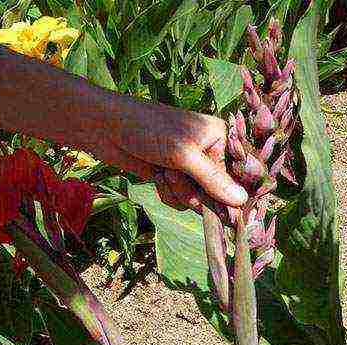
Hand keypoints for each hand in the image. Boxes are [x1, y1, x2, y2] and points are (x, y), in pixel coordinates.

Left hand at [101, 98, 246, 208]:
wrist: (104, 127)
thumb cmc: (146, 129)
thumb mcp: (183, 154)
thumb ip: (212, 179)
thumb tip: (242, 202)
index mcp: (221, 137)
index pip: (238, 175)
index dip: (231, 195)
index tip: (229, 214)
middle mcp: (210, 153)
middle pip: (217, 193)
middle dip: (195, 192)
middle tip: (174, 176)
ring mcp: (191, 168)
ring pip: (197, 200)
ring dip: (178, 192)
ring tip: (162, 172)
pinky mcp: (174, 178)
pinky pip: (181, 201)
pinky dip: (167, 194)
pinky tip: (156, 177)